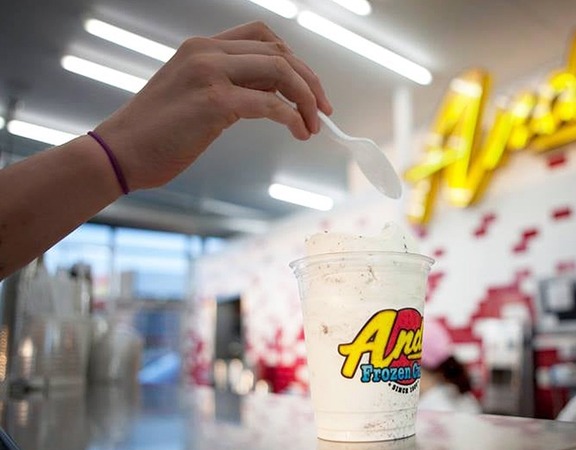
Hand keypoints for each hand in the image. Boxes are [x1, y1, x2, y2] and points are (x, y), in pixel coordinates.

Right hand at [93, 21, 332, 190]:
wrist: (120, 153)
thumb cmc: (157, 134)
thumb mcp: (196, 98)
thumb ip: (232, 88)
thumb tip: (275, 96)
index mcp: (202, 48)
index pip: (263, 38)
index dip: (294, 61)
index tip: (310, 90)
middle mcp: (207, 52)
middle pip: (279, 53)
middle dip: (310, 82)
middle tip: (323, 111)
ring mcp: (210, 73)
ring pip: (280, 71)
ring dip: (306, 98)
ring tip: (313, 125)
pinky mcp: (213, 101)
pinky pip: (270, 103)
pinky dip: (292, 117)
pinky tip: (298, 131)